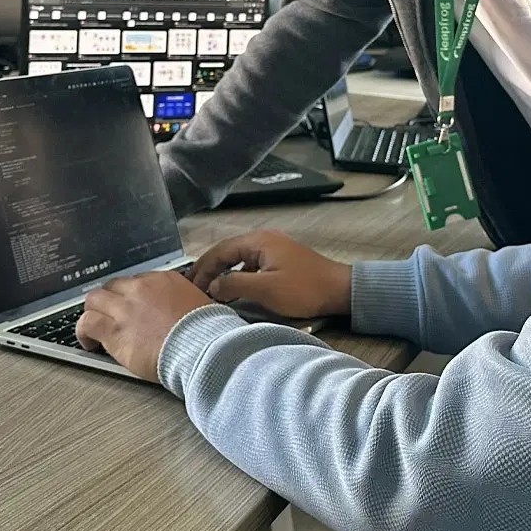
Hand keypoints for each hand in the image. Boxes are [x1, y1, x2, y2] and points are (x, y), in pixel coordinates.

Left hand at [75, 270, 213, 381]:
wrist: (201, 347)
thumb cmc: (206, 332)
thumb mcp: (200, 304)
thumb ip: (183, 302)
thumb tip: (180, 311)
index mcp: (164, 280)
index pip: (137, 281)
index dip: (131, 297)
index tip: (132, 309)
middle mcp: (141, 288)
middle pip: (113, 286)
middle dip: (110, 301)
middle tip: (112, 316)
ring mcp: (125, 307)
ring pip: (94, 299)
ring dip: (93, 312)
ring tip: (95, 328)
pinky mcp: (113, 329)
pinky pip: (86, 323)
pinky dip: (83, 332)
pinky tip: (88, 343)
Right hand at [188, 230, 351, 318]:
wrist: (340, 290)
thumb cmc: (304, 289)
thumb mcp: (265, 289)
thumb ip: (235, 284)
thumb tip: (212, 286)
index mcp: (259, 241)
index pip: (220, 250)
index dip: (203, 268)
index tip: (190, 286)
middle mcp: (265, 239)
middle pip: (228, 251)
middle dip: (210, 269)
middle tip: (194, 287)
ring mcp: (274, 249)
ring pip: (239, 258)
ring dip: (224, 273)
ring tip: (209, 290)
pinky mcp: (282, 260)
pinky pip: (251, 264)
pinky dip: (238, 275)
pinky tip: (234, 290)